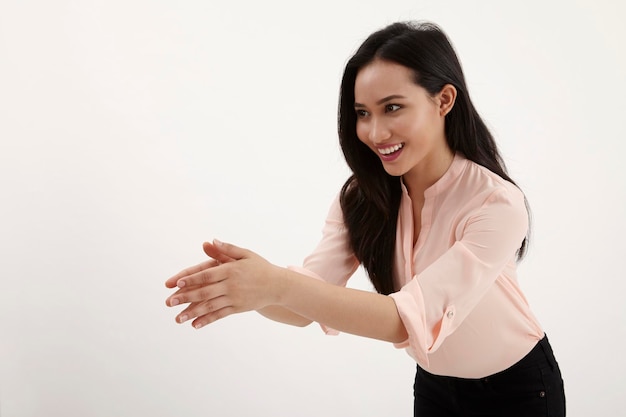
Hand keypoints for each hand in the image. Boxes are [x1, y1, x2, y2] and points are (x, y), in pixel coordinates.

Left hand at [165, 239, 282, 328]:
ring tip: (177, 319)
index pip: (207, 274)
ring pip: (210, 306)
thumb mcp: (245, 254)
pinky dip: (207, 320)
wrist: (277, 285)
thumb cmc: (259, 267)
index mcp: (230, 269)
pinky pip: (220, 315)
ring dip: (192, 313)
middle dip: (185, 297)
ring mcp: (234, 298)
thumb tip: (209, 242)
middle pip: (205, 292)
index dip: (191, 279)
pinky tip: (194, 325)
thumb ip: (226, 249)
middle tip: (169, 302)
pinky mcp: (238, 308)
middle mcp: (231, 285)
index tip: (176, 283)